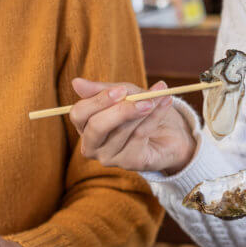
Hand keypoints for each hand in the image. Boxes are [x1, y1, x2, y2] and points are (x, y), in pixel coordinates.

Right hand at [68, 79, 197, 174]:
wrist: (169, 131)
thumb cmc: (140, 110)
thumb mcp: (123, 94)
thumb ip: (102, 89)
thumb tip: (75, 83)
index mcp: (85, 126)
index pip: (78, 114)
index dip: (98, 101)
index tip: (120, 90)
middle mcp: (92, 145)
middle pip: (96, 127)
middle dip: (120, 110)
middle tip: (142, 98)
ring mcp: (109, 157)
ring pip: (122, 131)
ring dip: (143, 110)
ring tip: (159, 97)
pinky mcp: (130, 163)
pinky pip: (140, 136)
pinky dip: (155, 117)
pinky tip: (165, 103)